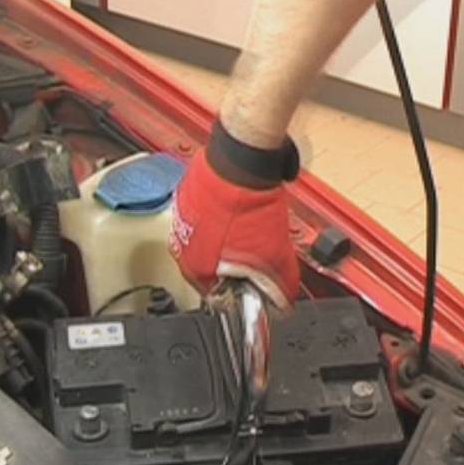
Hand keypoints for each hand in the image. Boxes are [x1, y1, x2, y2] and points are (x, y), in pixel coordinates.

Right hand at [169, 149, 299, 309]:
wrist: (241, 161)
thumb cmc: (247, 206)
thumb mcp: (273, 258)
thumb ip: (278, 289)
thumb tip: (283, 303)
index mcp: (194, 269)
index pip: (217, 296)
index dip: (240, 292)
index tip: (253, 285)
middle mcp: (180, 247)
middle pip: (211, 270)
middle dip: (234, 267)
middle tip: (255, 256)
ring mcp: (181, 219)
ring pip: (208, 243)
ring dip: (227, 242)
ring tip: (248, 230)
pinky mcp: (187, 196)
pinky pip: (206, 218)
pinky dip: (222, 219)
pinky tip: (239, 213)